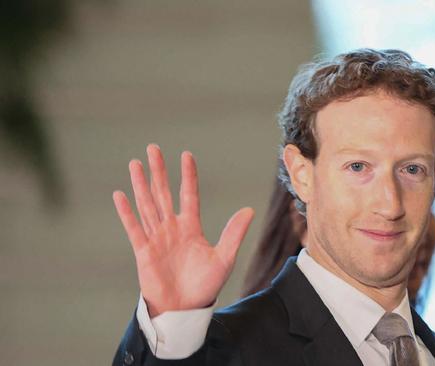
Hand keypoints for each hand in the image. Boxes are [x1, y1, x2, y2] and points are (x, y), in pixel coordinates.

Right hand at [113, 144, 253, 316]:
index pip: (188, 195)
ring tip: (135, 163)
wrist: (185, 309)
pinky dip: (126, 212)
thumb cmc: (205, 286)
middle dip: (158, 171)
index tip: (186, 154)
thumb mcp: (224, 258)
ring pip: (147, 204)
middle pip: (163, 193)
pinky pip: (133, 227)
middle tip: (153, 148)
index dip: (187, 175)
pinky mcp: (143, 251)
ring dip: (140, 184)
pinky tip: (120, 194)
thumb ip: (233, 233)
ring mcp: (156, 238)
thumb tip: (249, 210)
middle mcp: (172, 228)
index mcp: (191, 227)